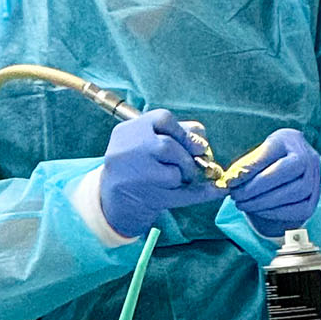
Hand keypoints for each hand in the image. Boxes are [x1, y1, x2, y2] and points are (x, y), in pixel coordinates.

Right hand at [99, 110, 224, 238]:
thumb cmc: (137, 165)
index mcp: (127, 131)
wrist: (114, 201)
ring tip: (180, 178)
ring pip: (173, 171)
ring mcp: (133, 176)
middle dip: (187, 157)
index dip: (183, 132)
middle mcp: (126, 151)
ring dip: (186, 174)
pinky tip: (206, 190)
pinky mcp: (146, 198)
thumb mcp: (148, 142)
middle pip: (169, 146)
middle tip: (193, 164)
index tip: (195, 144)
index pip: (163, 119)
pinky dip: (198, 192)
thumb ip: (178, 133)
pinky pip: (182, 194)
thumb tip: (201, 141)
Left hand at [224, 128, 320, 237]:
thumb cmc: (269, 162)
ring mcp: (315, 179)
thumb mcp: (257, 156)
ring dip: (263, 202)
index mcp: (290, 139)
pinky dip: (275, 212)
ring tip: (244, 204)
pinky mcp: (313, 199)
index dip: (248, 169)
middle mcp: (308, 157)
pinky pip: (297, 209)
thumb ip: (245, 166)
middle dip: (254, 188)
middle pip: (283, 172)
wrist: (291, 173)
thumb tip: (230, 181)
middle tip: (236, 196)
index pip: (268, 154)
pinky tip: (259, 210)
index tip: (230, 181)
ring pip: (292, 192)